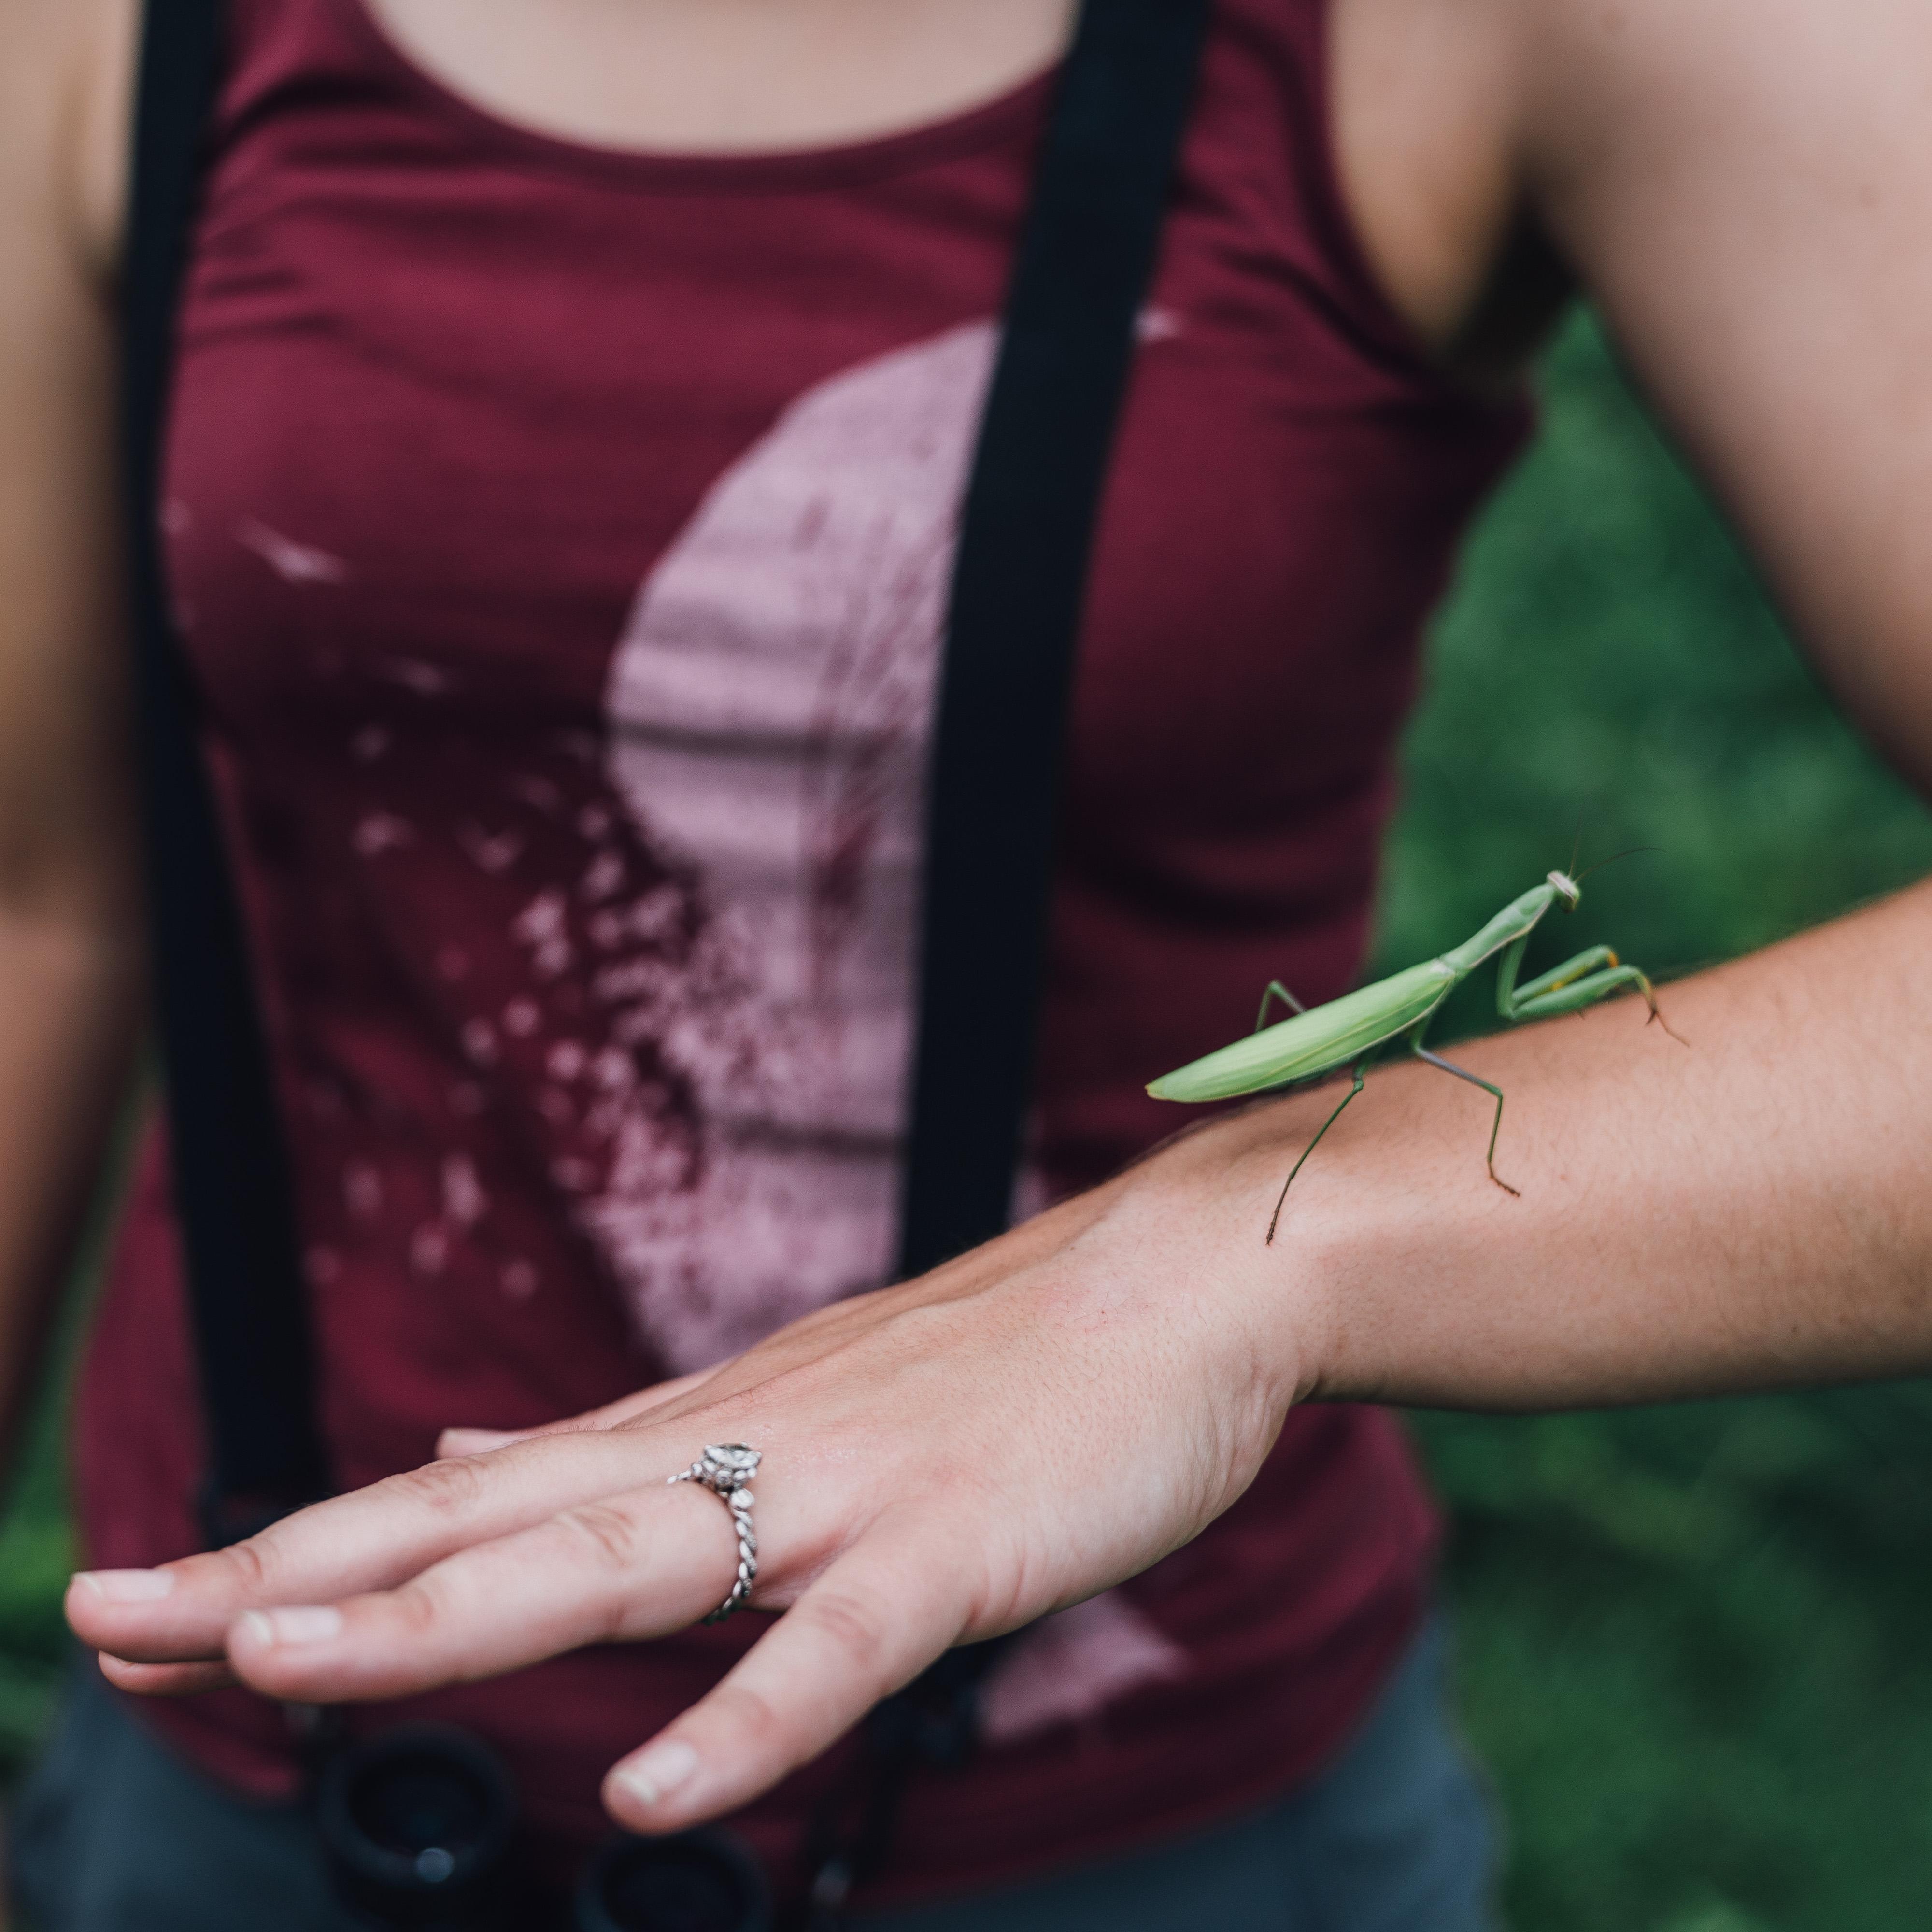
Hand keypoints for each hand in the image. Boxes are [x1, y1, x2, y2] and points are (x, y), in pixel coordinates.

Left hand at [64, 1134, 1300, 1832]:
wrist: (1166, 1291)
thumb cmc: (985, 1364)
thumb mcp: (775, 1395)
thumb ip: (620, 1441)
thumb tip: (473, 1441)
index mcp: (688, 1432)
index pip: (459, 1494)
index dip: (299, 1552)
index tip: (145, 1607)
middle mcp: (730, 1451)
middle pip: (489, 1523)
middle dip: (300, 1580)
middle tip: (119, 1625)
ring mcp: (837, 1496)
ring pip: (622, 1561)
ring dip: (454, 1615)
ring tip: (291, 1662)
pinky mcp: (949, 1546)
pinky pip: (835, 1646)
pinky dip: (744, 1716)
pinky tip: (654, 1794)